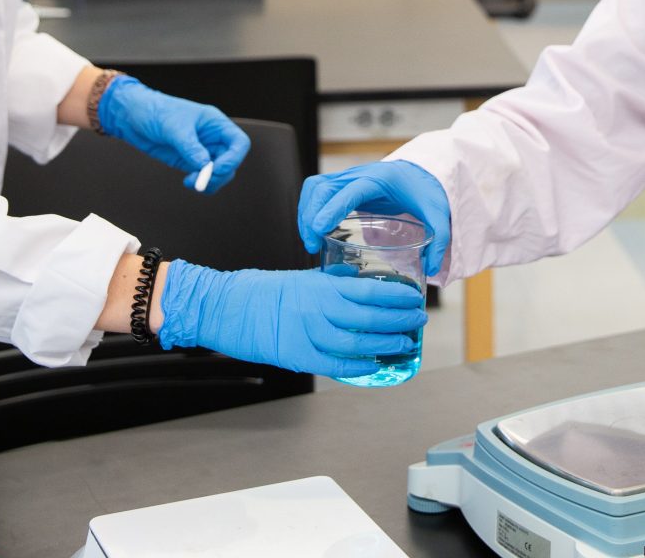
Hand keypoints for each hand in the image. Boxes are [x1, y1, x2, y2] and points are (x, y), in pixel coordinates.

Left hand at [96, 76, 248, 191]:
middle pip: (230, 162)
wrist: (134, 116)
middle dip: (219, 174)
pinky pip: (203, 177)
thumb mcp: (174, 127)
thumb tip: (204, 165)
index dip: (233, 158)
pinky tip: (188, 181)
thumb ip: (190, 147)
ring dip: (209, 182)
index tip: (216, 168)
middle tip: (201, 179)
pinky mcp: (190, 162)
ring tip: (192, 181)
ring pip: (219, 173)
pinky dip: (200, 183)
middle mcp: (212, 139)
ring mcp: (202, 151)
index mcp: (215, 123)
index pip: (238, 143)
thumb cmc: (156, 111)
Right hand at [156, 261, 426, 378]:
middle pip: (370, 317)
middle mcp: (320, 308)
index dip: (397, 297)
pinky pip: (335, 364)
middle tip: (417, 322)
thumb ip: (333, 282)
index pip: (371, 290)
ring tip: (404, 345)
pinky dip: (357, 366)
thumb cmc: (262, 290)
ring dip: (385, 344)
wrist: (227, 306)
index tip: (414, 299)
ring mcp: (309, 333)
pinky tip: (374, 365)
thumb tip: (359, 281)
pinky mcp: (298, 356)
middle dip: (399, 321)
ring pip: (358, 342)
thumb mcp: (303, 277)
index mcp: (322, 286)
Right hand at [297, 161, 450, 278]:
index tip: (319, 228)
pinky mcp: (342, 183)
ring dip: (306, 212)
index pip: (349, 190)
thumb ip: (439, 241)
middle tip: (312, 244)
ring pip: (315, 187)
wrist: (420, 176)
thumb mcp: (439, 217)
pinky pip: (317, 190)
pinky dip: (309, 208)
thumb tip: (432, 268)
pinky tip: (313, 230)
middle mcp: (359, 174)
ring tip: (310, 241)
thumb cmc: (425, 194)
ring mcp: (348, 177)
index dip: (332, 207)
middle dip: (311, 215)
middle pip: (323, 187)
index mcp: (380, 180)